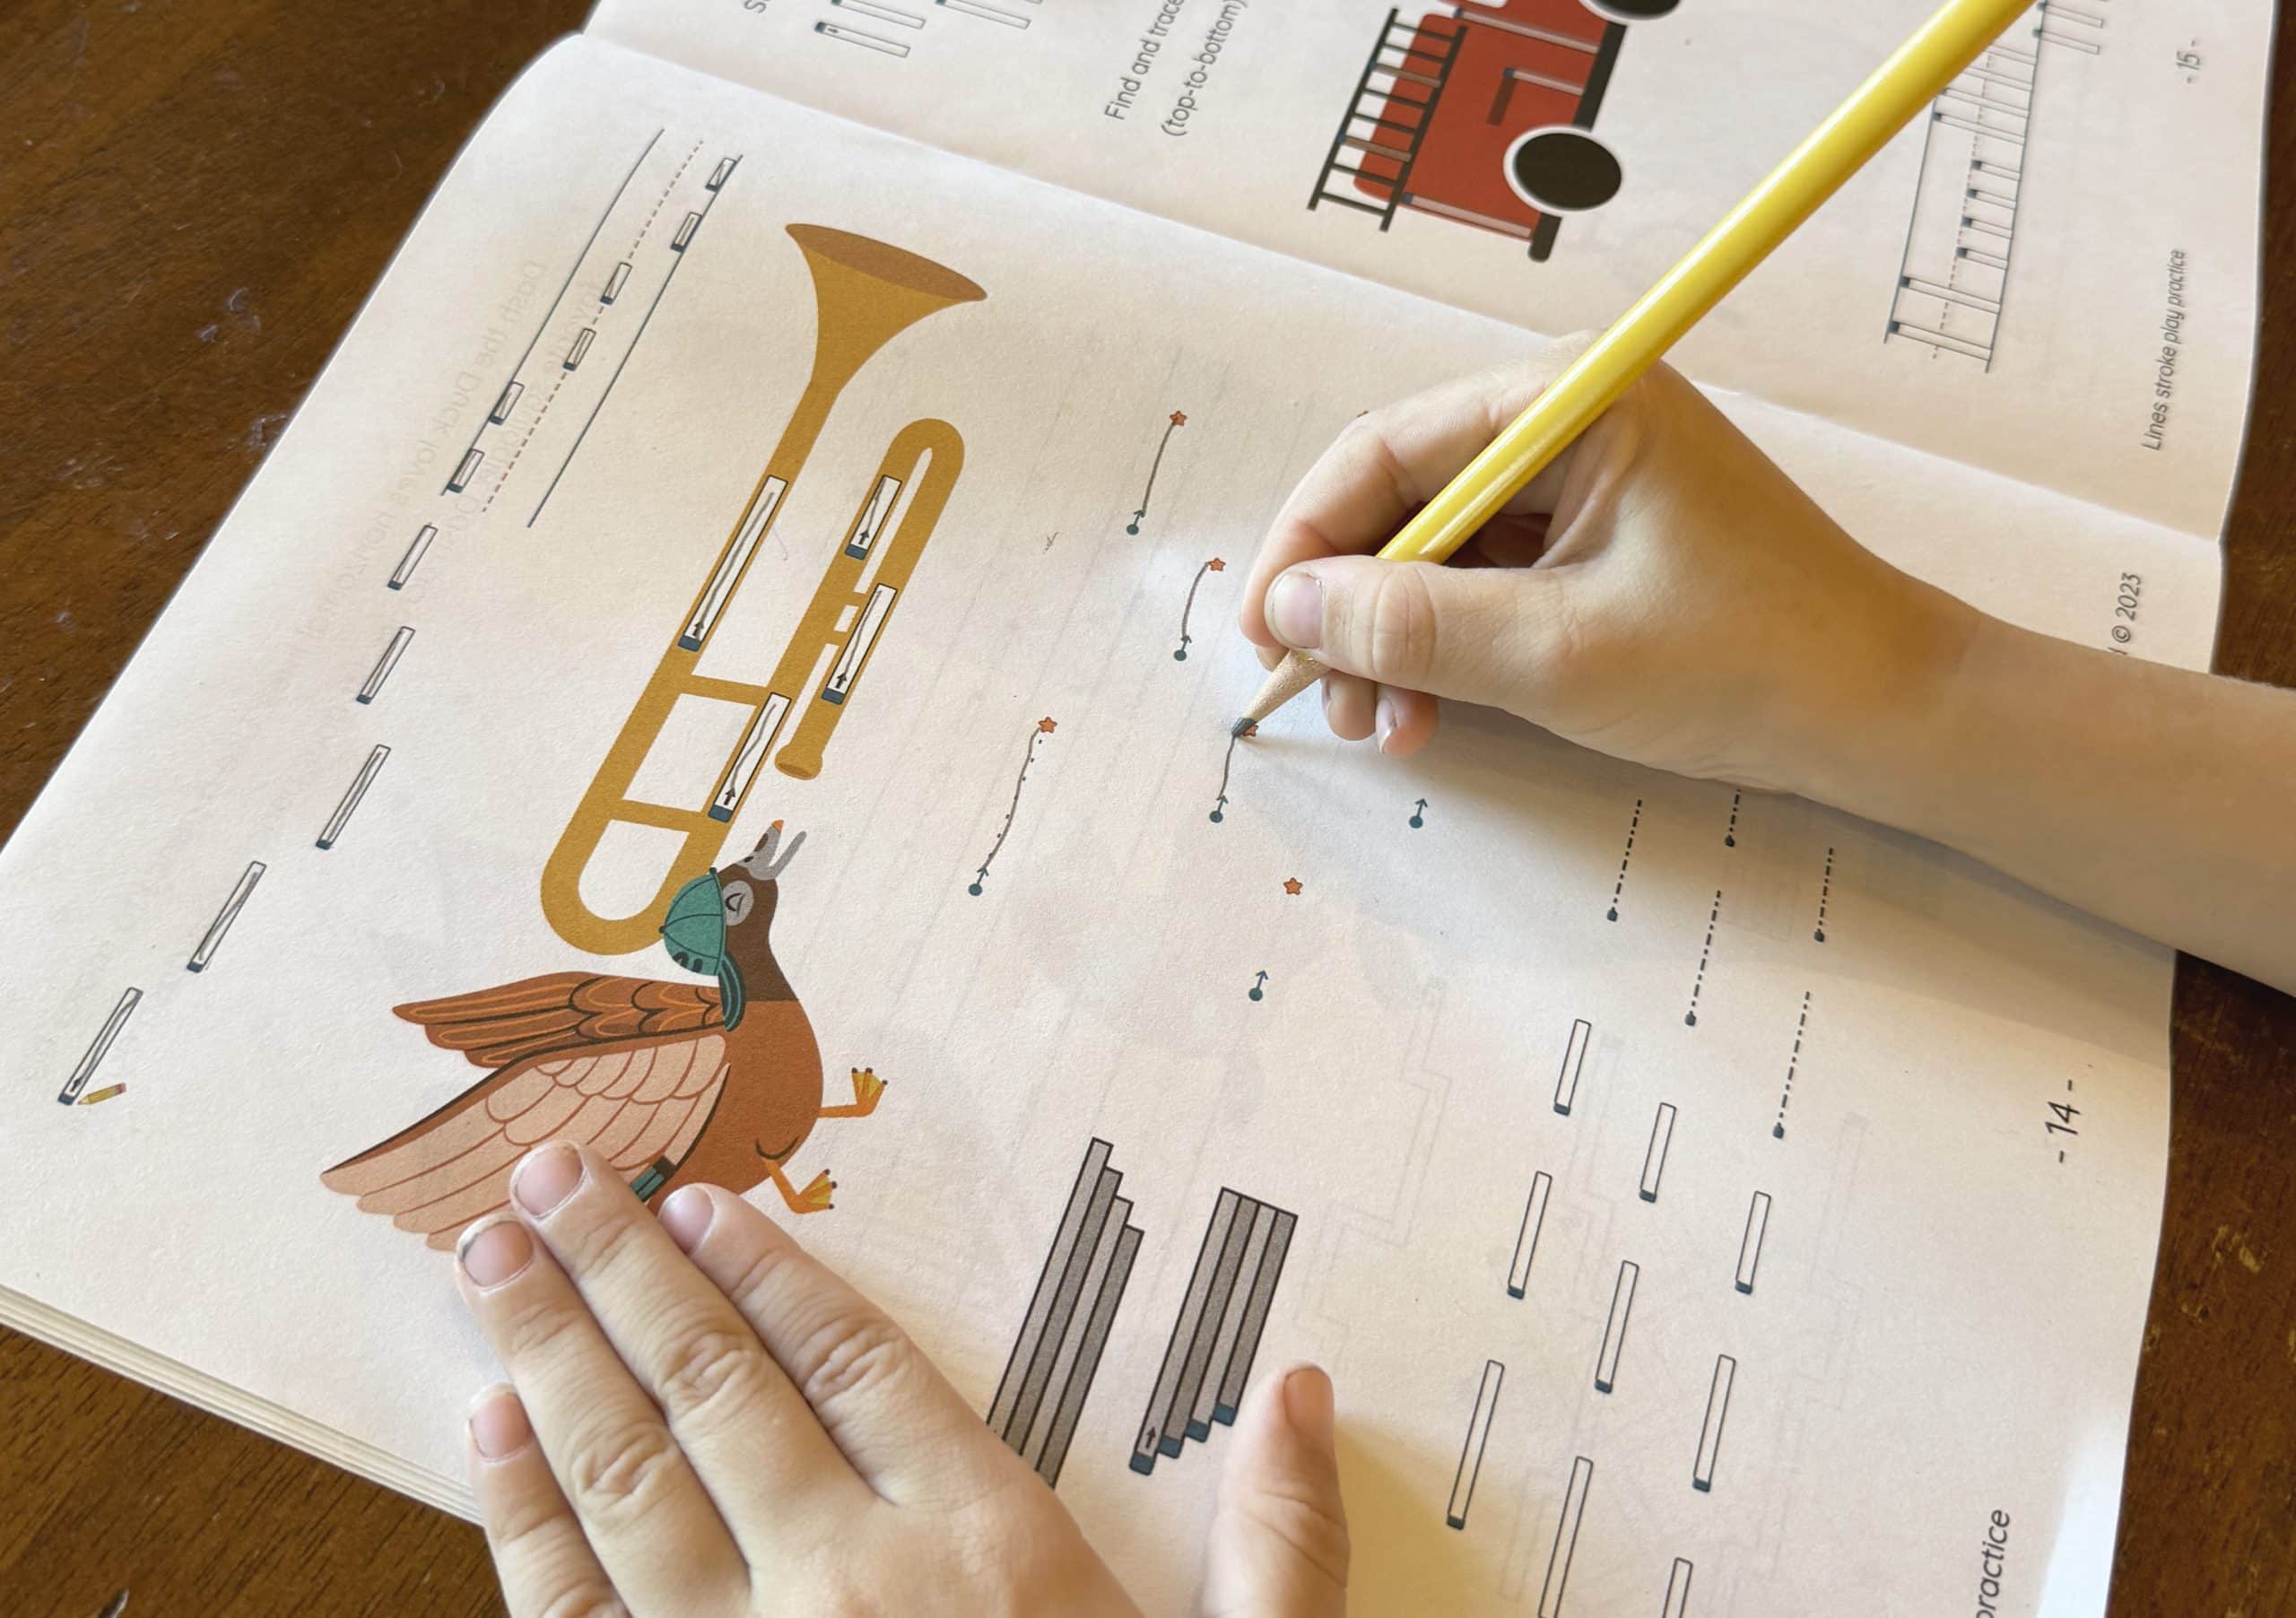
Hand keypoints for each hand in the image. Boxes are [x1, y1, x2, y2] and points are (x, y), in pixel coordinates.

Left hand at [452, 1142, 1350, 1615]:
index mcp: (986, 1554)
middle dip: (622, 1270)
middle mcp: (851, 1587)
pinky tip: (489, 1430)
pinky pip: (574, 1617)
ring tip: (493, 1250)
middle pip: (717, 1390)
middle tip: (549, 1172)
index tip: (703, 1198)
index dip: (776, 1270)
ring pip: (627, 1480)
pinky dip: (523, 1519)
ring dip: (552, 1352)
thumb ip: (1283, 1543)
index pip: (860, 1366)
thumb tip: (1304, 1388)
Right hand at [1238, 339, 1976, 803]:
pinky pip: (1487, 579)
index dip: (1307, 542)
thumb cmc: (1747, 663)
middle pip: (1402, 498)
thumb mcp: (1555, 653)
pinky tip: (1433, 714)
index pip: (1385, 450)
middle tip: (1324, 701)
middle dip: (1351, 605)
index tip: (1267, 633)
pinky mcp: (1600, 538)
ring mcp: (1586, 479)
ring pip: (1437, 549)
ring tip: (1384, 727)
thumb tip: (1292, 608)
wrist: (1888, 716)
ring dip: (1394, 639)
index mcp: (1569, 400)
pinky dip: (1448, 647)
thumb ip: (1412, 625)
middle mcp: (1570, 419)